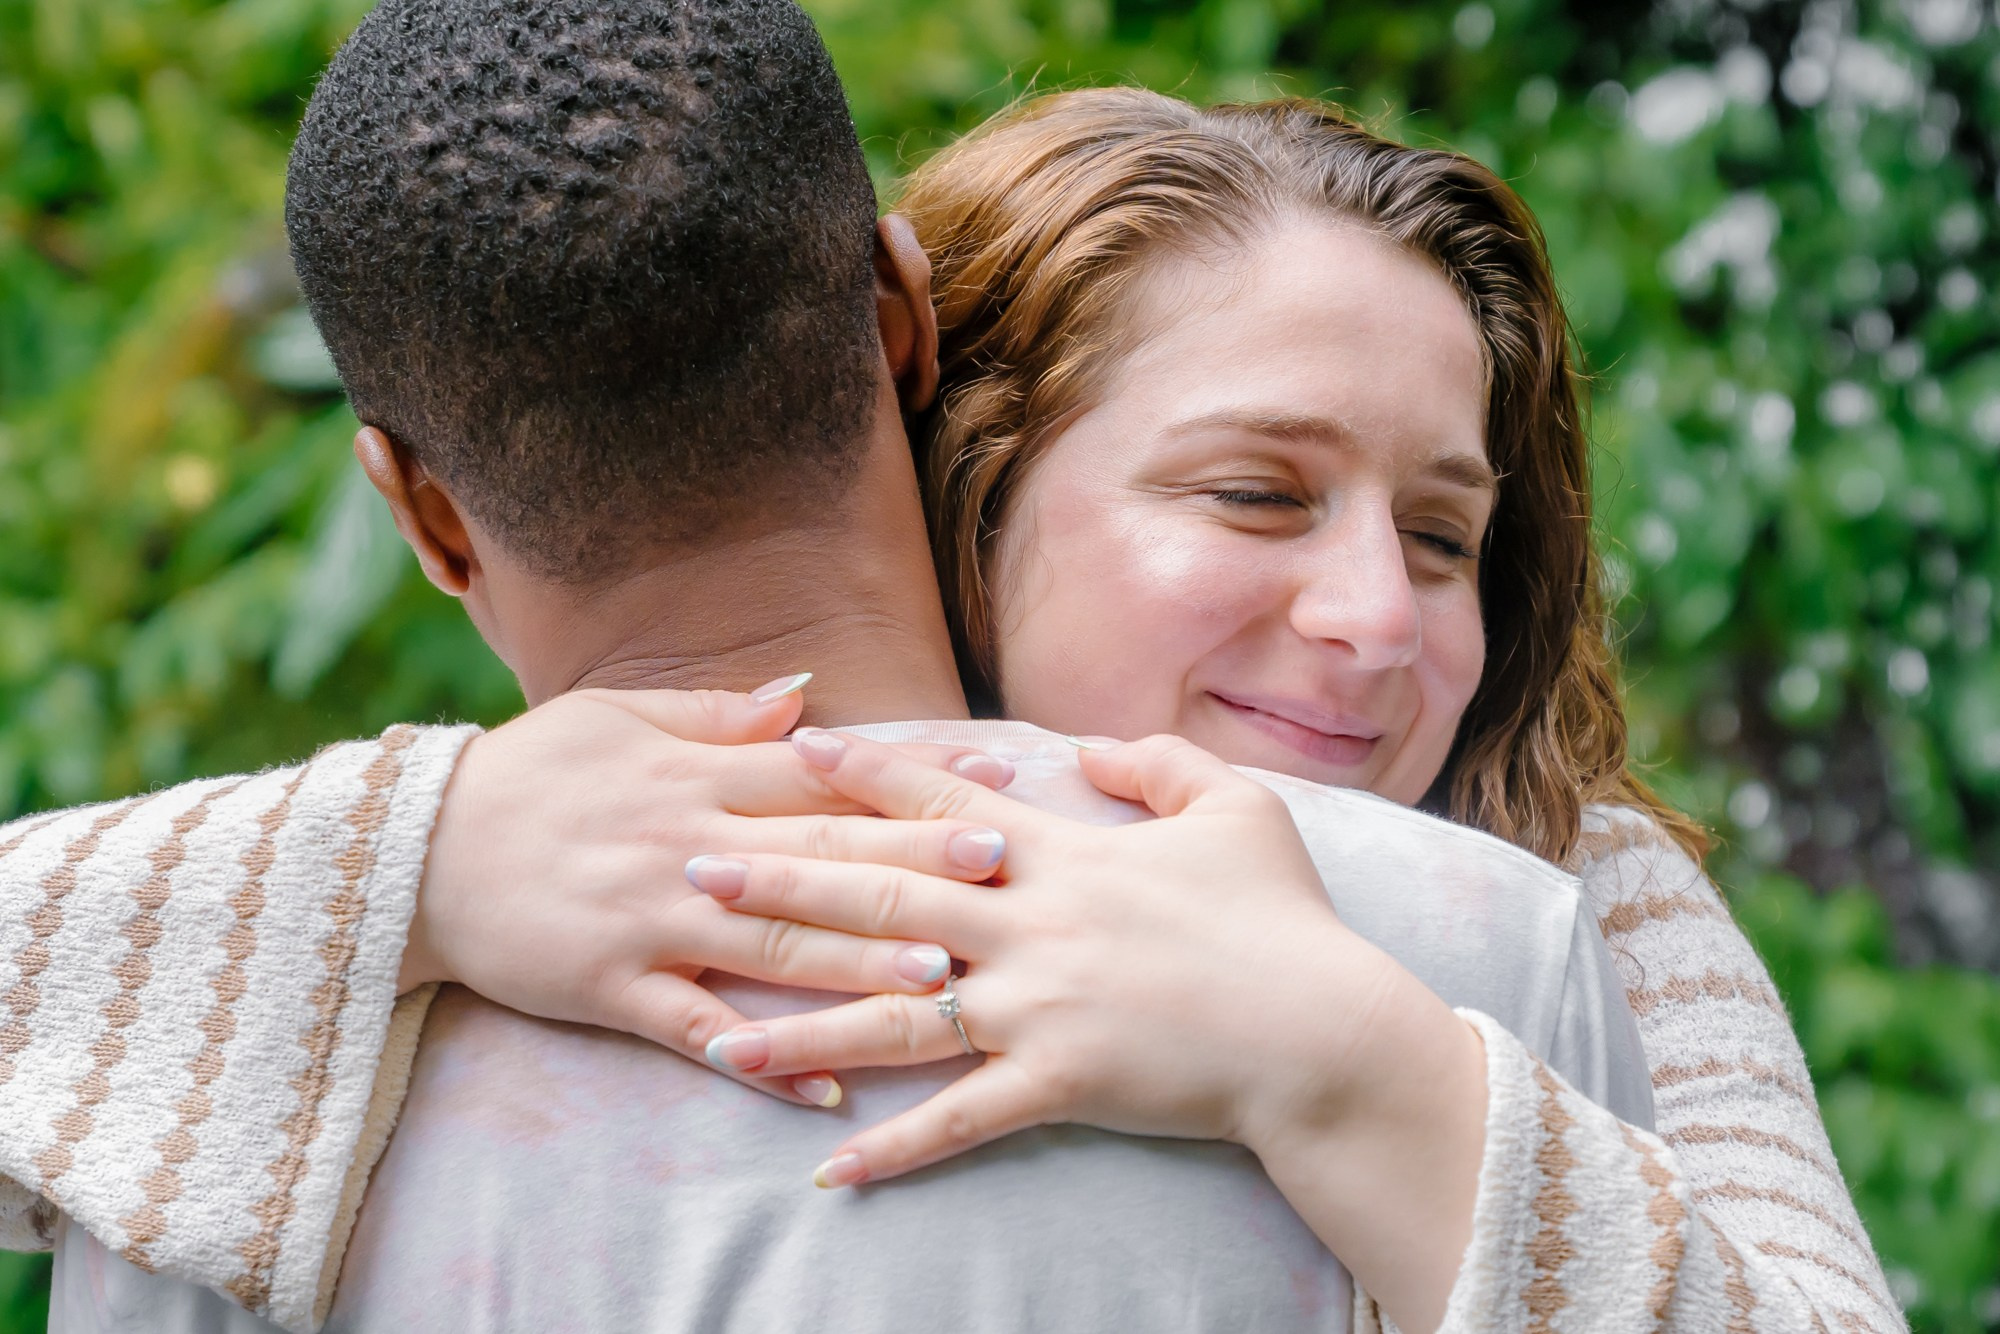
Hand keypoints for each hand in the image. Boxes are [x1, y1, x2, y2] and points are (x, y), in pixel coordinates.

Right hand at [407, 679, 1017, 1108]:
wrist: (411, 853)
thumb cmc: (526, 774)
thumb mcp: (614, 716)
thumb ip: (716, 712)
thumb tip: (807, 696)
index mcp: (694, 774)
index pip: (823, 774)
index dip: (910, 774)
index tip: (990, 774)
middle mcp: (686, 845)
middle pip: (818, 855)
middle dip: (913, 862)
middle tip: (1001, 868)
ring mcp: (650, 921)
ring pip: (771, 946)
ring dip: (857, 962)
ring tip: (939, 976)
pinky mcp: (612, 987)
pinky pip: (695, 1030)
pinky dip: (757, 1057)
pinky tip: (821, 1084)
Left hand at [685, 728, 1400, 1164]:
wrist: (1322, 1030)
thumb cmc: (1283, 915)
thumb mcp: (1235, 807)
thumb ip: (1154, 762)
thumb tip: (1087, 748)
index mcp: (1060, 853)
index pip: (937, 802)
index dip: (861, 774)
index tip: (789, 754)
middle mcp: (1028, 923)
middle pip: (879, 898)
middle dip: (780, 884)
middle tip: (692, 874)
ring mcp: (1037, 1006)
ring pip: (892, 1014)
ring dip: (801, 1027)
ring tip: (717, 1039)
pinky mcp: (1057, 1082)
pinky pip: (959, 1120)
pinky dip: (892, 1146)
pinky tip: (826, 1166)